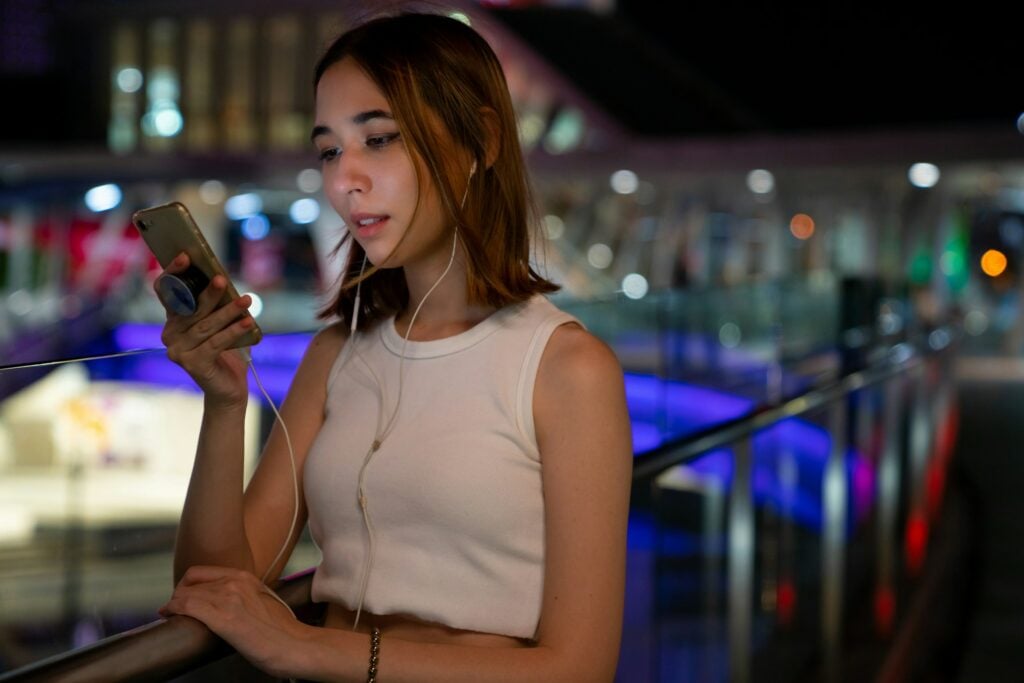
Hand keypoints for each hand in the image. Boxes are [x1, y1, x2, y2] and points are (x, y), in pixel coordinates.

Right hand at [158, 253, 253, 406]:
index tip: (186, 256)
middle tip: (223, 279)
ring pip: (206, 325)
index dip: (174, 273)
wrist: (228, 387)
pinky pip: (216, 342)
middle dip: (209, 293)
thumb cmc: (225, 351)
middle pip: (191, 309)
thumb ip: (217, 304)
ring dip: (228, 311)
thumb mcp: (220, 323)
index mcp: (173, 320)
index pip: (167, 291)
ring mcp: (178, 351)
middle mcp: (170, 335)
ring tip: (247, 301)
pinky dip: (233, 331)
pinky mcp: (192, 364)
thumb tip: (223, 277)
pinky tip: (248, 322)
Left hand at [159, 566, 306, 677]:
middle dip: (178, 595)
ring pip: (185, 593)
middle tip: (175, 609)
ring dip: (174, 604)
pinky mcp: (223, 618)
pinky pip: (187, 606)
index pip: (202, 572)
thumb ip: (245, 596)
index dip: (186, 584)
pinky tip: (169, 615)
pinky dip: (173, 609)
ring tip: (171, 614)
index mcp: (245, 577)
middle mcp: (235, 582)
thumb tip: (228, 605)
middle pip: (191, 582)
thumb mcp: (264, 600)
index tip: (183, 596)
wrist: (295, 645)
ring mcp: (229, 598)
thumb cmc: (283, 630)